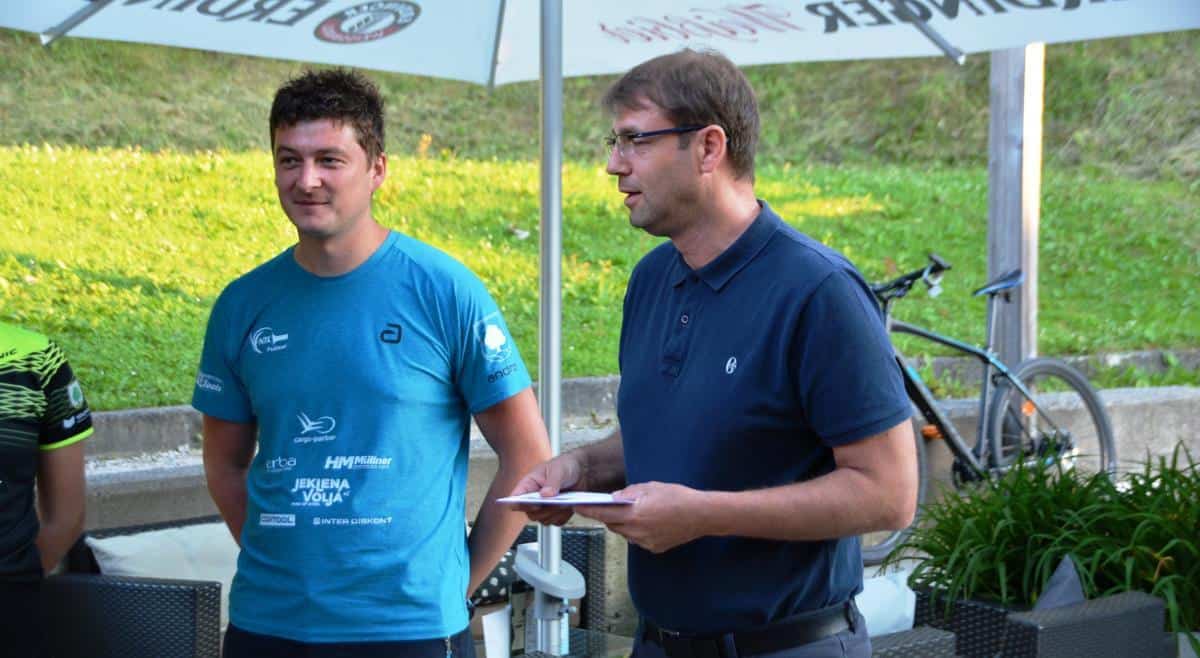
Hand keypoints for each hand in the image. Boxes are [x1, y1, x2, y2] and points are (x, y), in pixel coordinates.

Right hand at [509, 454, 584, 525]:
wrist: (581, 472)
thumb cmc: (565, 466)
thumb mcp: (559, 470)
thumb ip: (552, 482)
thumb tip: (544, 495)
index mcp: (528, 485)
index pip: (515, 499)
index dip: (520, 505)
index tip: (535, 504)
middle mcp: (533, 498)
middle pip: (530, 514)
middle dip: (544, 509)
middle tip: (557, 501)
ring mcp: (544, 508)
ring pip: (543, 520)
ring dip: (555, 513)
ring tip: (565, 501)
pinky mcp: (556, 514)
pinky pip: (557, 522)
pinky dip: (564, 516)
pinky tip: (569, 505)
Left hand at [577, 481, 707, 553]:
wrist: (701, 515)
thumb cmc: (678, 497)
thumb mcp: (651, 487)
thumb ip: (629, 492)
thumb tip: (613, 497)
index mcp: (633, 514)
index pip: (602, 513)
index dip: (587, 509)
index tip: (576, 505)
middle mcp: (636, 531)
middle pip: (611, 524)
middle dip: (607, 514)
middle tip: (605, 505)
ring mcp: (644, 542)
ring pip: (623, 532)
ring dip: (622, 523)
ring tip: (630, 511)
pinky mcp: (653, 548)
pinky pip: (636, 539)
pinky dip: (635, 530)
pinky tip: (646, 521)